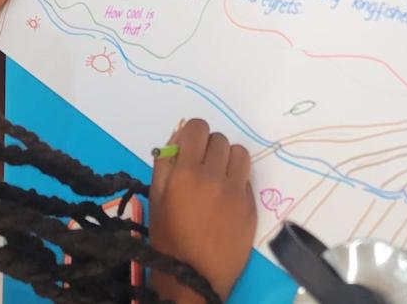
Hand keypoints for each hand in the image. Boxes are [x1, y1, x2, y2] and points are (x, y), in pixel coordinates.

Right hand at [149, 119, 256, 302]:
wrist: (194, 278)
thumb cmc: (168, 239)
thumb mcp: (155, 198)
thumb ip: (164, 164)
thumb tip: (177, 139)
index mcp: (185, 172)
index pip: (197, 128)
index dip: (191, 135)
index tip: (188, 149)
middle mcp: (214, 176)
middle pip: (219, 138)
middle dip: (208, 147)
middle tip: (201, 167)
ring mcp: (236, 191)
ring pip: (239, 152)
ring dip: (227, 159)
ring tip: (218, 177)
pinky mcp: (251, 205)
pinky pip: (247, 177)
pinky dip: (237, 180)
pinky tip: (226, 198)